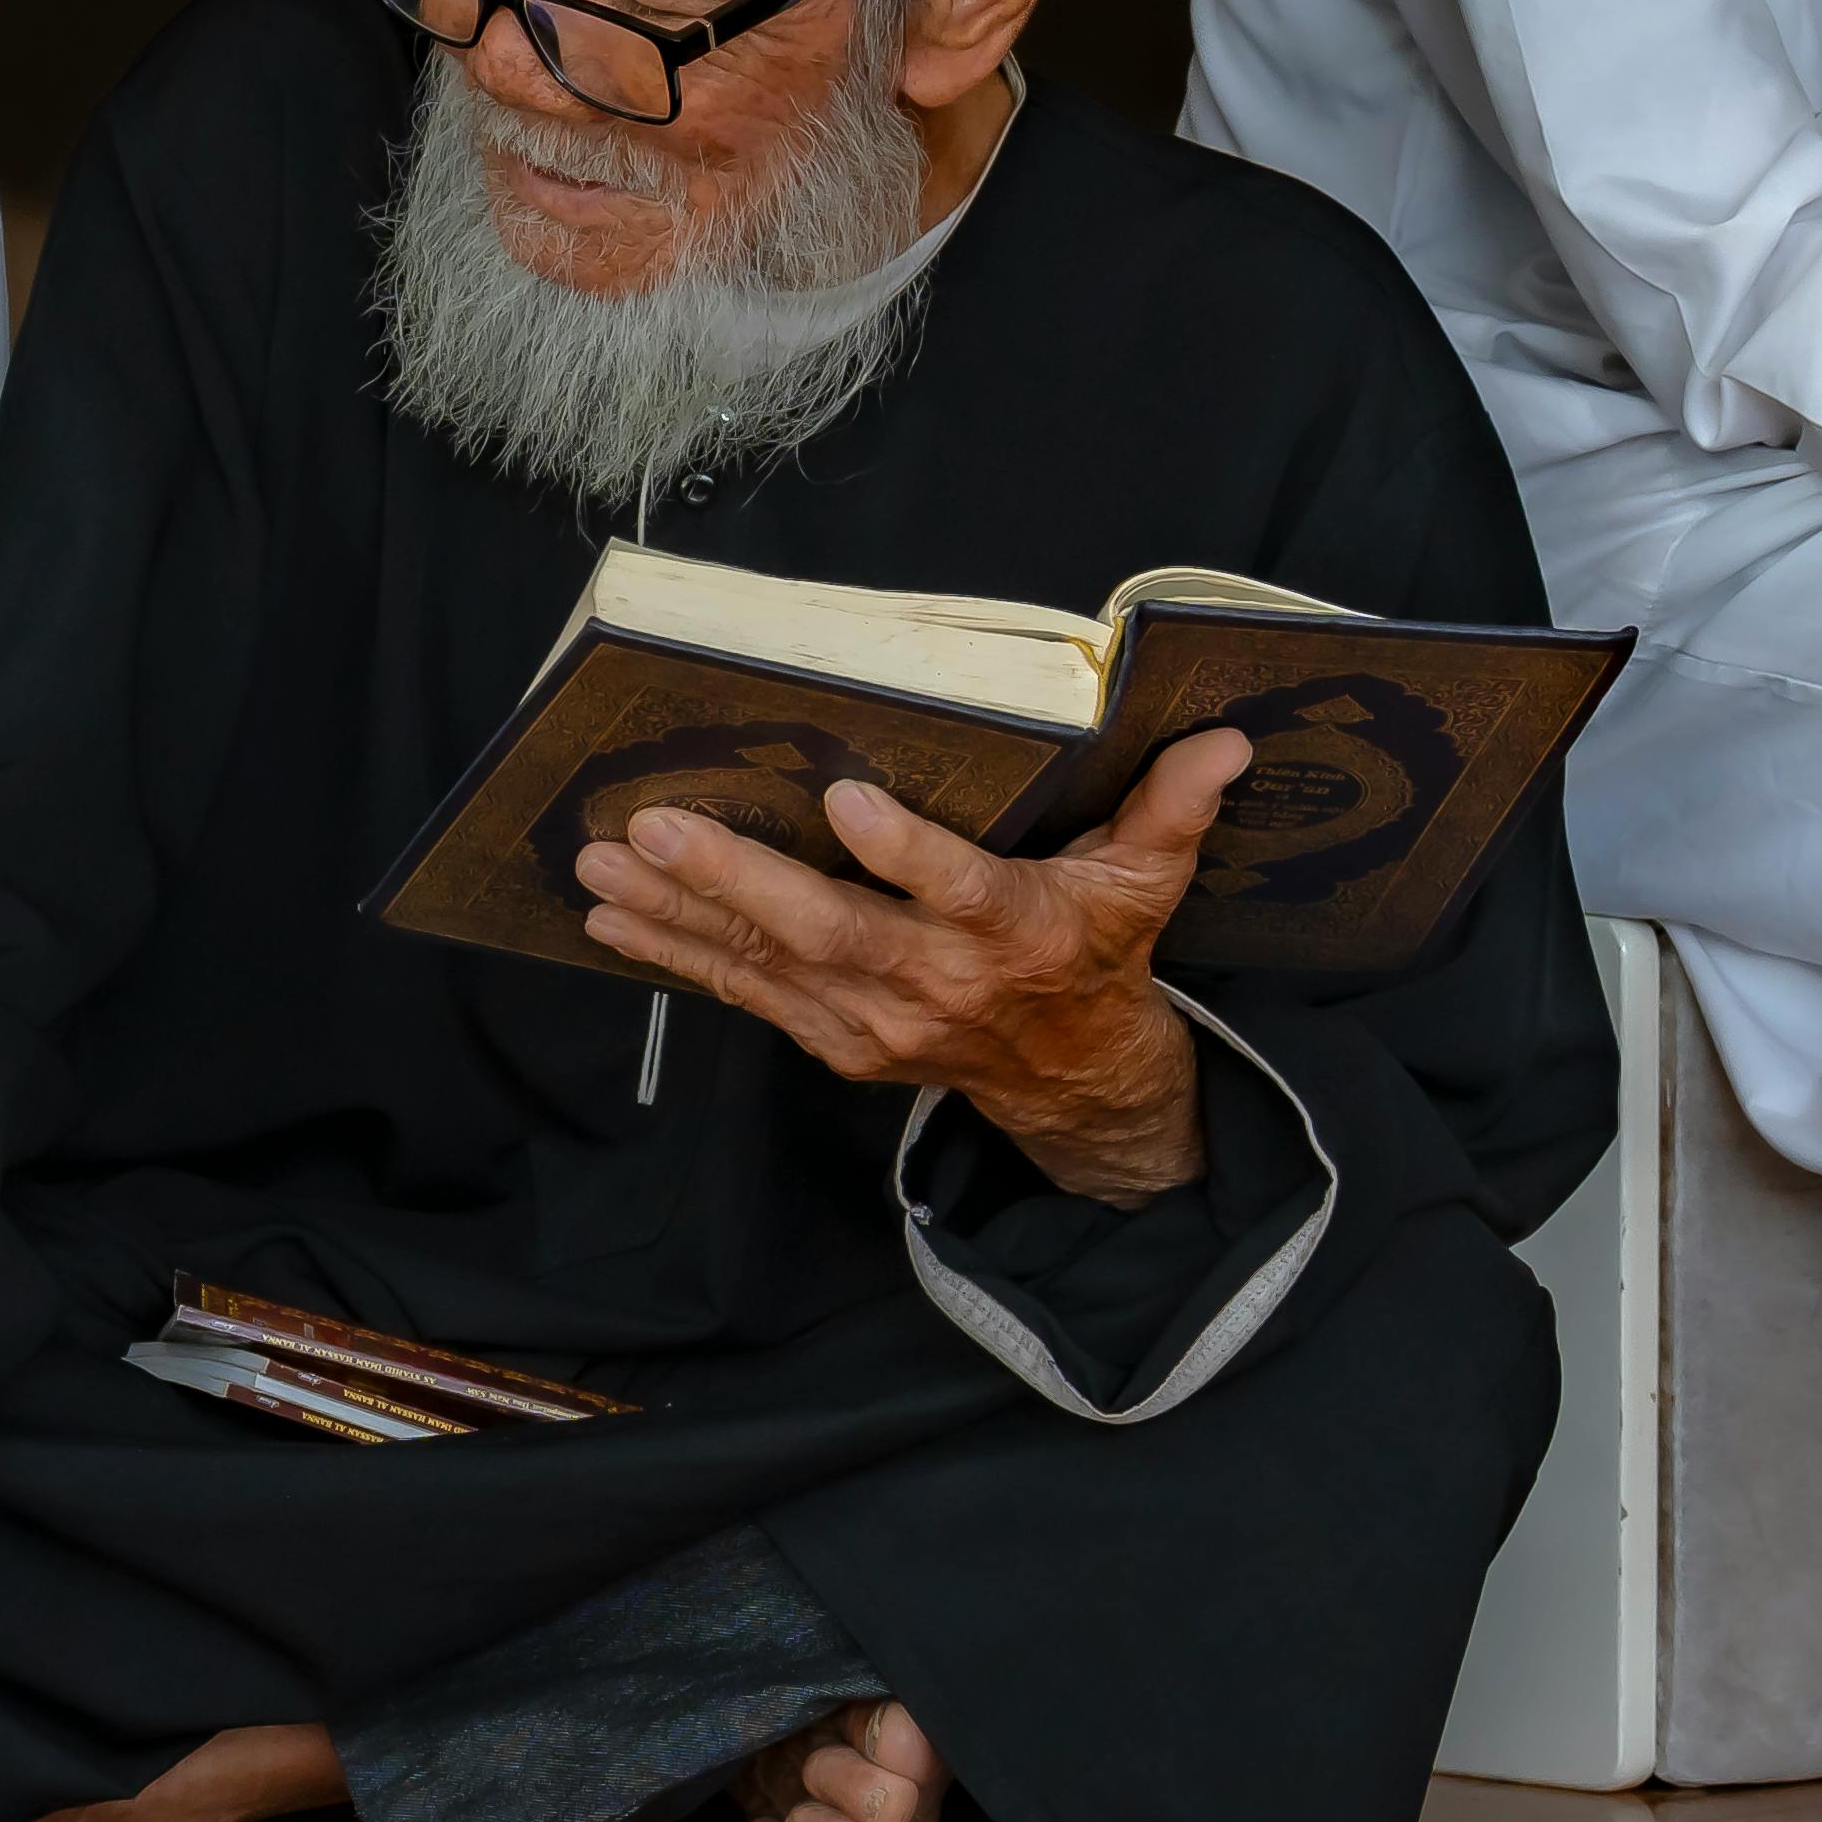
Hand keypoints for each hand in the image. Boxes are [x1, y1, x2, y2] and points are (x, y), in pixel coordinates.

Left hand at [573, 726, 1246, 1201]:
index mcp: (1014, 933)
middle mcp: (935, 984)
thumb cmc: (1097, 954)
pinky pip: (747, 995)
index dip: (904, 854)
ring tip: (597, 865)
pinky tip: (613, 916)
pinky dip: (677, 957)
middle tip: (654, 826)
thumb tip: (1224, 742)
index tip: (847, 802)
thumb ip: (1173, 810)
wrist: (1073, 1080)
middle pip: (828, 930)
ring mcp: (875, 1022)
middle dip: (734, 880)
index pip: (958, 892)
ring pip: (767, 965)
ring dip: (676, 917)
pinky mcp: (835, 1041)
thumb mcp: (1145, 883)